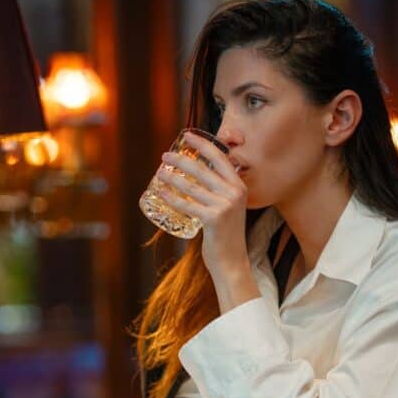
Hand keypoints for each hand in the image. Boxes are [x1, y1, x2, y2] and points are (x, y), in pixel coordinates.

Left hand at [155, 134, 259, 311]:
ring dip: (171, 178)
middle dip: (181, 160)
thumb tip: (197, 175)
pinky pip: (187, 204)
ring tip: (159, 173)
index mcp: (239, 186)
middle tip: (164, 156)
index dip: (203, 145)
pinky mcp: (213, 218)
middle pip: (202, 169)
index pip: (220, 158)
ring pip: (191, 186)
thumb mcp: (228, 207)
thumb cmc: (225, 234)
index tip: (188, 136)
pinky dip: (172, 198)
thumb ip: (219, 191)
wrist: (231, 261)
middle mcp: (234, 193)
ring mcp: (224, 205)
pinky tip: (161, 193)